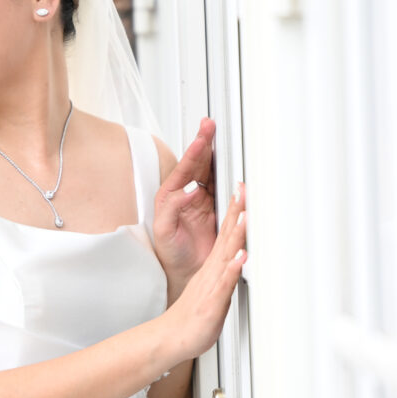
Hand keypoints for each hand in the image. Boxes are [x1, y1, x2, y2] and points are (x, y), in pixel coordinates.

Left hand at [153, 118, 217, 296]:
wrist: (186, 272)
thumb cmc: (171, 252)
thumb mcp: (165, 230)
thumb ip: (172, 208)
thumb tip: (187, 190)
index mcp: (171, 196)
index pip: (183, 169)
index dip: (192, 153)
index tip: (200, 140)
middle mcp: (187, 195)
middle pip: (197, 163)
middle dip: (203, 142)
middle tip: (209, 125)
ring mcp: (203, 200)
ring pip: (210, 171)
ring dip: (214, 152)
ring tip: (217, 134)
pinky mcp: (218, 209)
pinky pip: (224, 187)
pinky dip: (228, 173)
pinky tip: (232, 160)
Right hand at [163, 182, 246, 361]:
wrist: (172, 337)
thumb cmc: (193, 315)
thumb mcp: (213, 287)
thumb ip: (225, 269)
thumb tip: (238, 255)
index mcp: (213, 266)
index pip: (225, 232)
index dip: (234, 210)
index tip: (242, 190)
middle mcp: (212, 271)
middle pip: (226, 236)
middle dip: (236, 212)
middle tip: (244, 190)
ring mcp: (212, 285)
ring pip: (225, 255)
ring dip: (236, 234)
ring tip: (244, 214)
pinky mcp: (212, 302)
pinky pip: (223, 283)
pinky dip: (232, 269)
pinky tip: (239, 257)